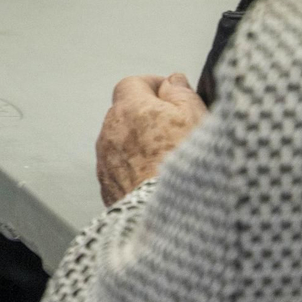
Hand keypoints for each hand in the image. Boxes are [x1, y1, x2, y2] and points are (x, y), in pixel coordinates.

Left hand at [95, 73, 207, 206]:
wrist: (171, 220)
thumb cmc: (187, 167)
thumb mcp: (196, 117)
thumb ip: (181, 93)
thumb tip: (173, 81)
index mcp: (130, 109)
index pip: (132, 84)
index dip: (153, 86)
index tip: (173, 94)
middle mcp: (110, 132)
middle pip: (125, 113)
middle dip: (148, 116)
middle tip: (177, 128)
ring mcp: (106, 161)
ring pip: (121, 143)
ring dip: (141, 144)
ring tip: (172, 158)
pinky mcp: (108, 187)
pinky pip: (120, 169)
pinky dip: (136, 169)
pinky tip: (159, 180)